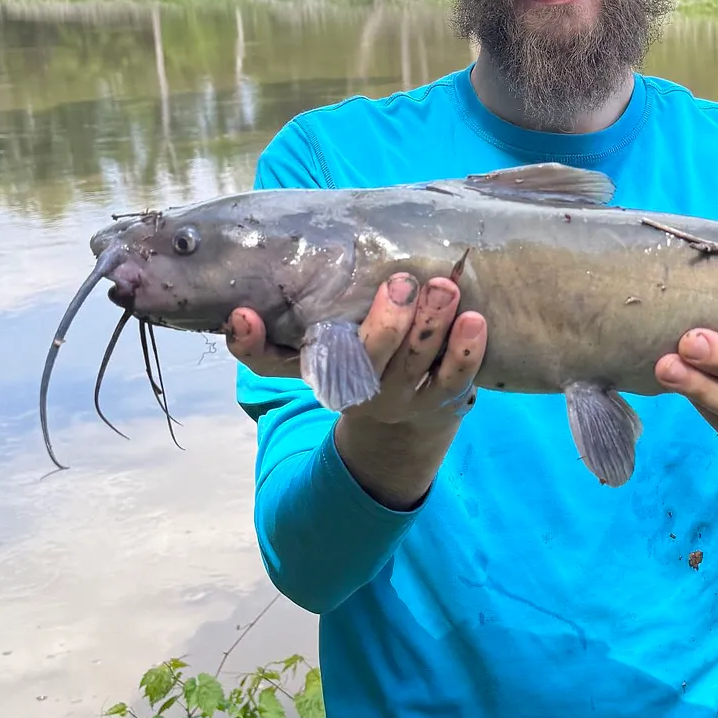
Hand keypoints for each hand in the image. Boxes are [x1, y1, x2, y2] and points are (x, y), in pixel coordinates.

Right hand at [226, 274, 487, 511]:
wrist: (401, 433)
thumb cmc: (360, 365)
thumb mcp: (325, 348)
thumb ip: (305, 312)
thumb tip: (258, 287)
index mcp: (318, 370)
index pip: (270, 361)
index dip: (250, 343)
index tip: (243, 314)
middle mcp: (356, 387)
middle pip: (363, 359)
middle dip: (384, 322)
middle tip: (400, 283)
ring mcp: (401, 396)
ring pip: (414, 363)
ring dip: (430, 326)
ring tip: (443, 288)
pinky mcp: (442, 400)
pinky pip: (455, 378)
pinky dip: (465, 350)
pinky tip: (475, 320)